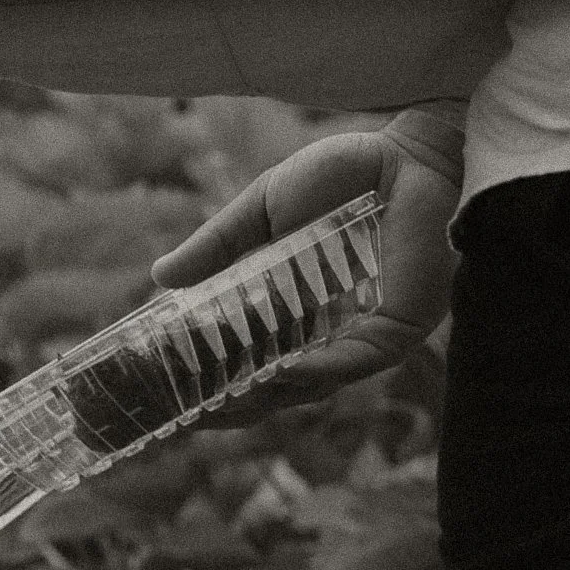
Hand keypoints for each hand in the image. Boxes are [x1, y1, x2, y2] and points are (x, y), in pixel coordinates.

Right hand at [147, 104, 465, 417]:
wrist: (408, 153)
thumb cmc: (344, 175)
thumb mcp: (263, 207)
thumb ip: (217, 245)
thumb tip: (160, 278)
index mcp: (296, 305)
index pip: (251, 358)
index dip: (214, 380)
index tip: (167, 394)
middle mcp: (328, 330)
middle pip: (278, 386)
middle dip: (235, 405)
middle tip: (188, 415)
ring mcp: (363, 334)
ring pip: (314, 384)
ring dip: (270, 395)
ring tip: (223, 401)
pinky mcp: (399, 328)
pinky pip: (357, 360)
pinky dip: (320, 369)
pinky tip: (283, 372)